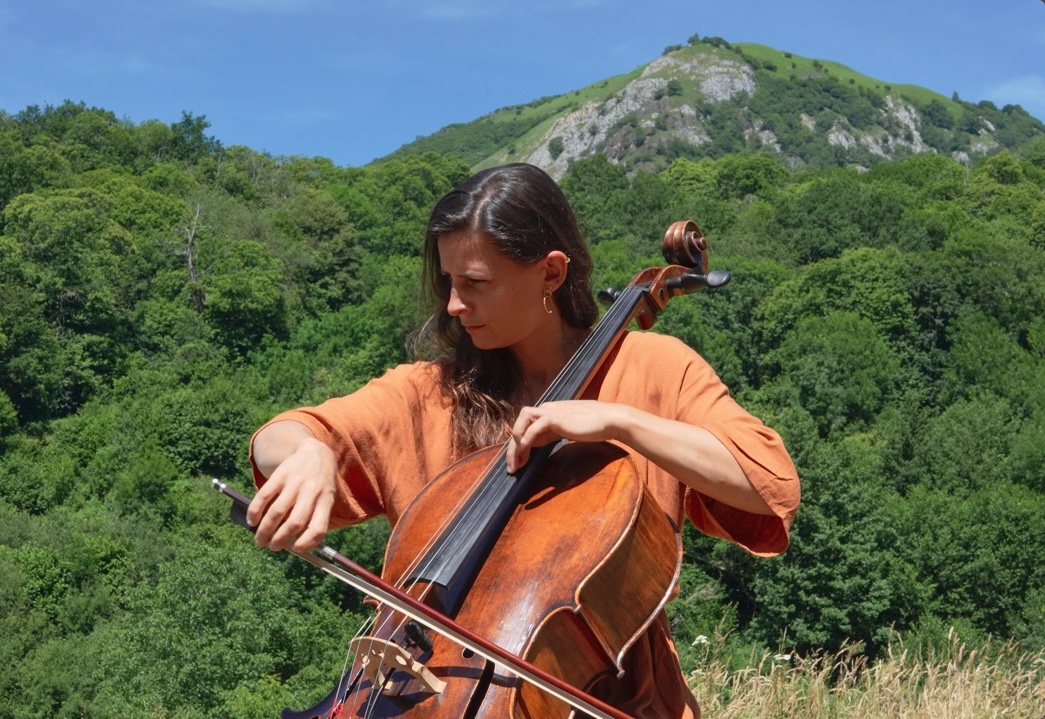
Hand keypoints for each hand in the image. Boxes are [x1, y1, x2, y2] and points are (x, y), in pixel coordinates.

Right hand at [246, 436, 337, 552]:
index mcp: (325, 501)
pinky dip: (255, 511)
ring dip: (265, 530)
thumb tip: (296, 544)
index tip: (295, 549)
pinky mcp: (280, 475)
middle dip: (280, 540)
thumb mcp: (327, 498)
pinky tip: (251, 520)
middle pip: (295, 522)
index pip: (318, 528)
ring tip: (260, 540)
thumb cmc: (321, 483)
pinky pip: (264, 495)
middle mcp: (311, 492)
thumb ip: (316, 517)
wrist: (316, 452)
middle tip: (272, 547)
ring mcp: (295, 483)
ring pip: (277, 512)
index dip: (306, 543)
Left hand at [506, 400, 630, 472]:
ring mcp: (550, 412)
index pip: (526, 427)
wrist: (611, 420)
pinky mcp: (555, 418)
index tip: (520, 463)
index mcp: (550, 413)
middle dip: (513, 447)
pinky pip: (534, 428)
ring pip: (522, 422)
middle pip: (520, 424)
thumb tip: (544, 442)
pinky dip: (527, 439)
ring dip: (516, 443)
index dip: (520, 446)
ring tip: (518, 461)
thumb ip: (555, 433)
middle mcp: (547, 409)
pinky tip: (526, 452)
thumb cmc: (594, 426)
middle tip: (512, 468)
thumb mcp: (569, 430)